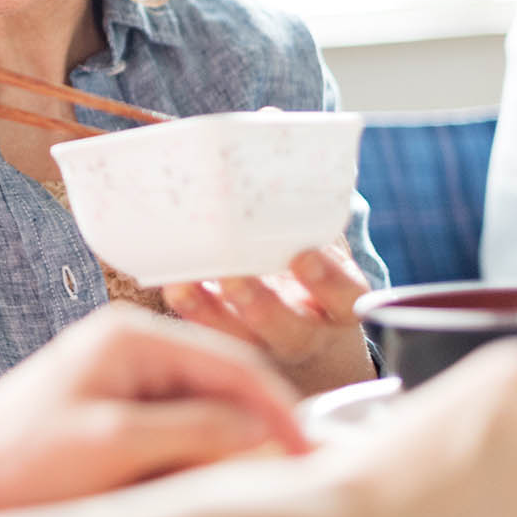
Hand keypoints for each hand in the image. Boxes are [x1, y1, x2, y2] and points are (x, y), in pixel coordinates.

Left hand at [0, 304, 308, 511]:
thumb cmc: (21, 460)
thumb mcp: (115, 446)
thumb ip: (194, 431)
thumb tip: (263, 431)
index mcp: (133, 337)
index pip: (234, 364)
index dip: (281, 411)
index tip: (313, 456)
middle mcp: (132, 346)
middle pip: (224, 386)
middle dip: (259, 431)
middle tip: (292, 481)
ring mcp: (122, 377)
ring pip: (204, 411)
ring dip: (227, 449)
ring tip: (250, 491)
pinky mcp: (114, 410)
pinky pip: (176, 430)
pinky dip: (197, 457)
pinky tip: (203, 488)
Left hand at [163, 246, 375, 394]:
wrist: (312, 344)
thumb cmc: (315, 280)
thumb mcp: (329, 257)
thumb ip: (314, 225)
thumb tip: (293, 166)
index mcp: (340, 308)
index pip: (346, 298)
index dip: (328, 281)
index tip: (303, 256)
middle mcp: (308, 335)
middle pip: (291, 332)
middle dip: (261, 306)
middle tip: (233, 278)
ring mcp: (269, 349)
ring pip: (242, 342)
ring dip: (209, 313)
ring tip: (182, 283)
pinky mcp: (234, 349)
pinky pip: (210, 338)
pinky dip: (190, 312)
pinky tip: (169, 285)